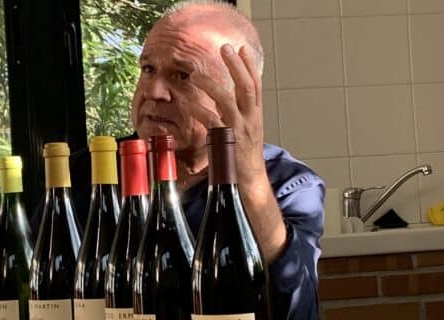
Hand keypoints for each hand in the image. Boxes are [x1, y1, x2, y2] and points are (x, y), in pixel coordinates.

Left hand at [190, 44, 265, 173]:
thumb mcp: (246, 128)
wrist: (249, 179)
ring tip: (196, 74)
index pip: (256, 85)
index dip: (250, 66)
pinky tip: (187, 101)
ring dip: (212, 84)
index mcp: (255, 114)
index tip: (242, 48)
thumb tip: (228, 92)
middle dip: (237, 66)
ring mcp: (239, 130)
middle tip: (224, 48)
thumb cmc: (242, 154)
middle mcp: (251, 119)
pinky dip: (198, 109)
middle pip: (247, 88)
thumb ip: (239, 110)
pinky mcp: (226, 141)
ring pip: (228, 101)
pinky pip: (211, 121)